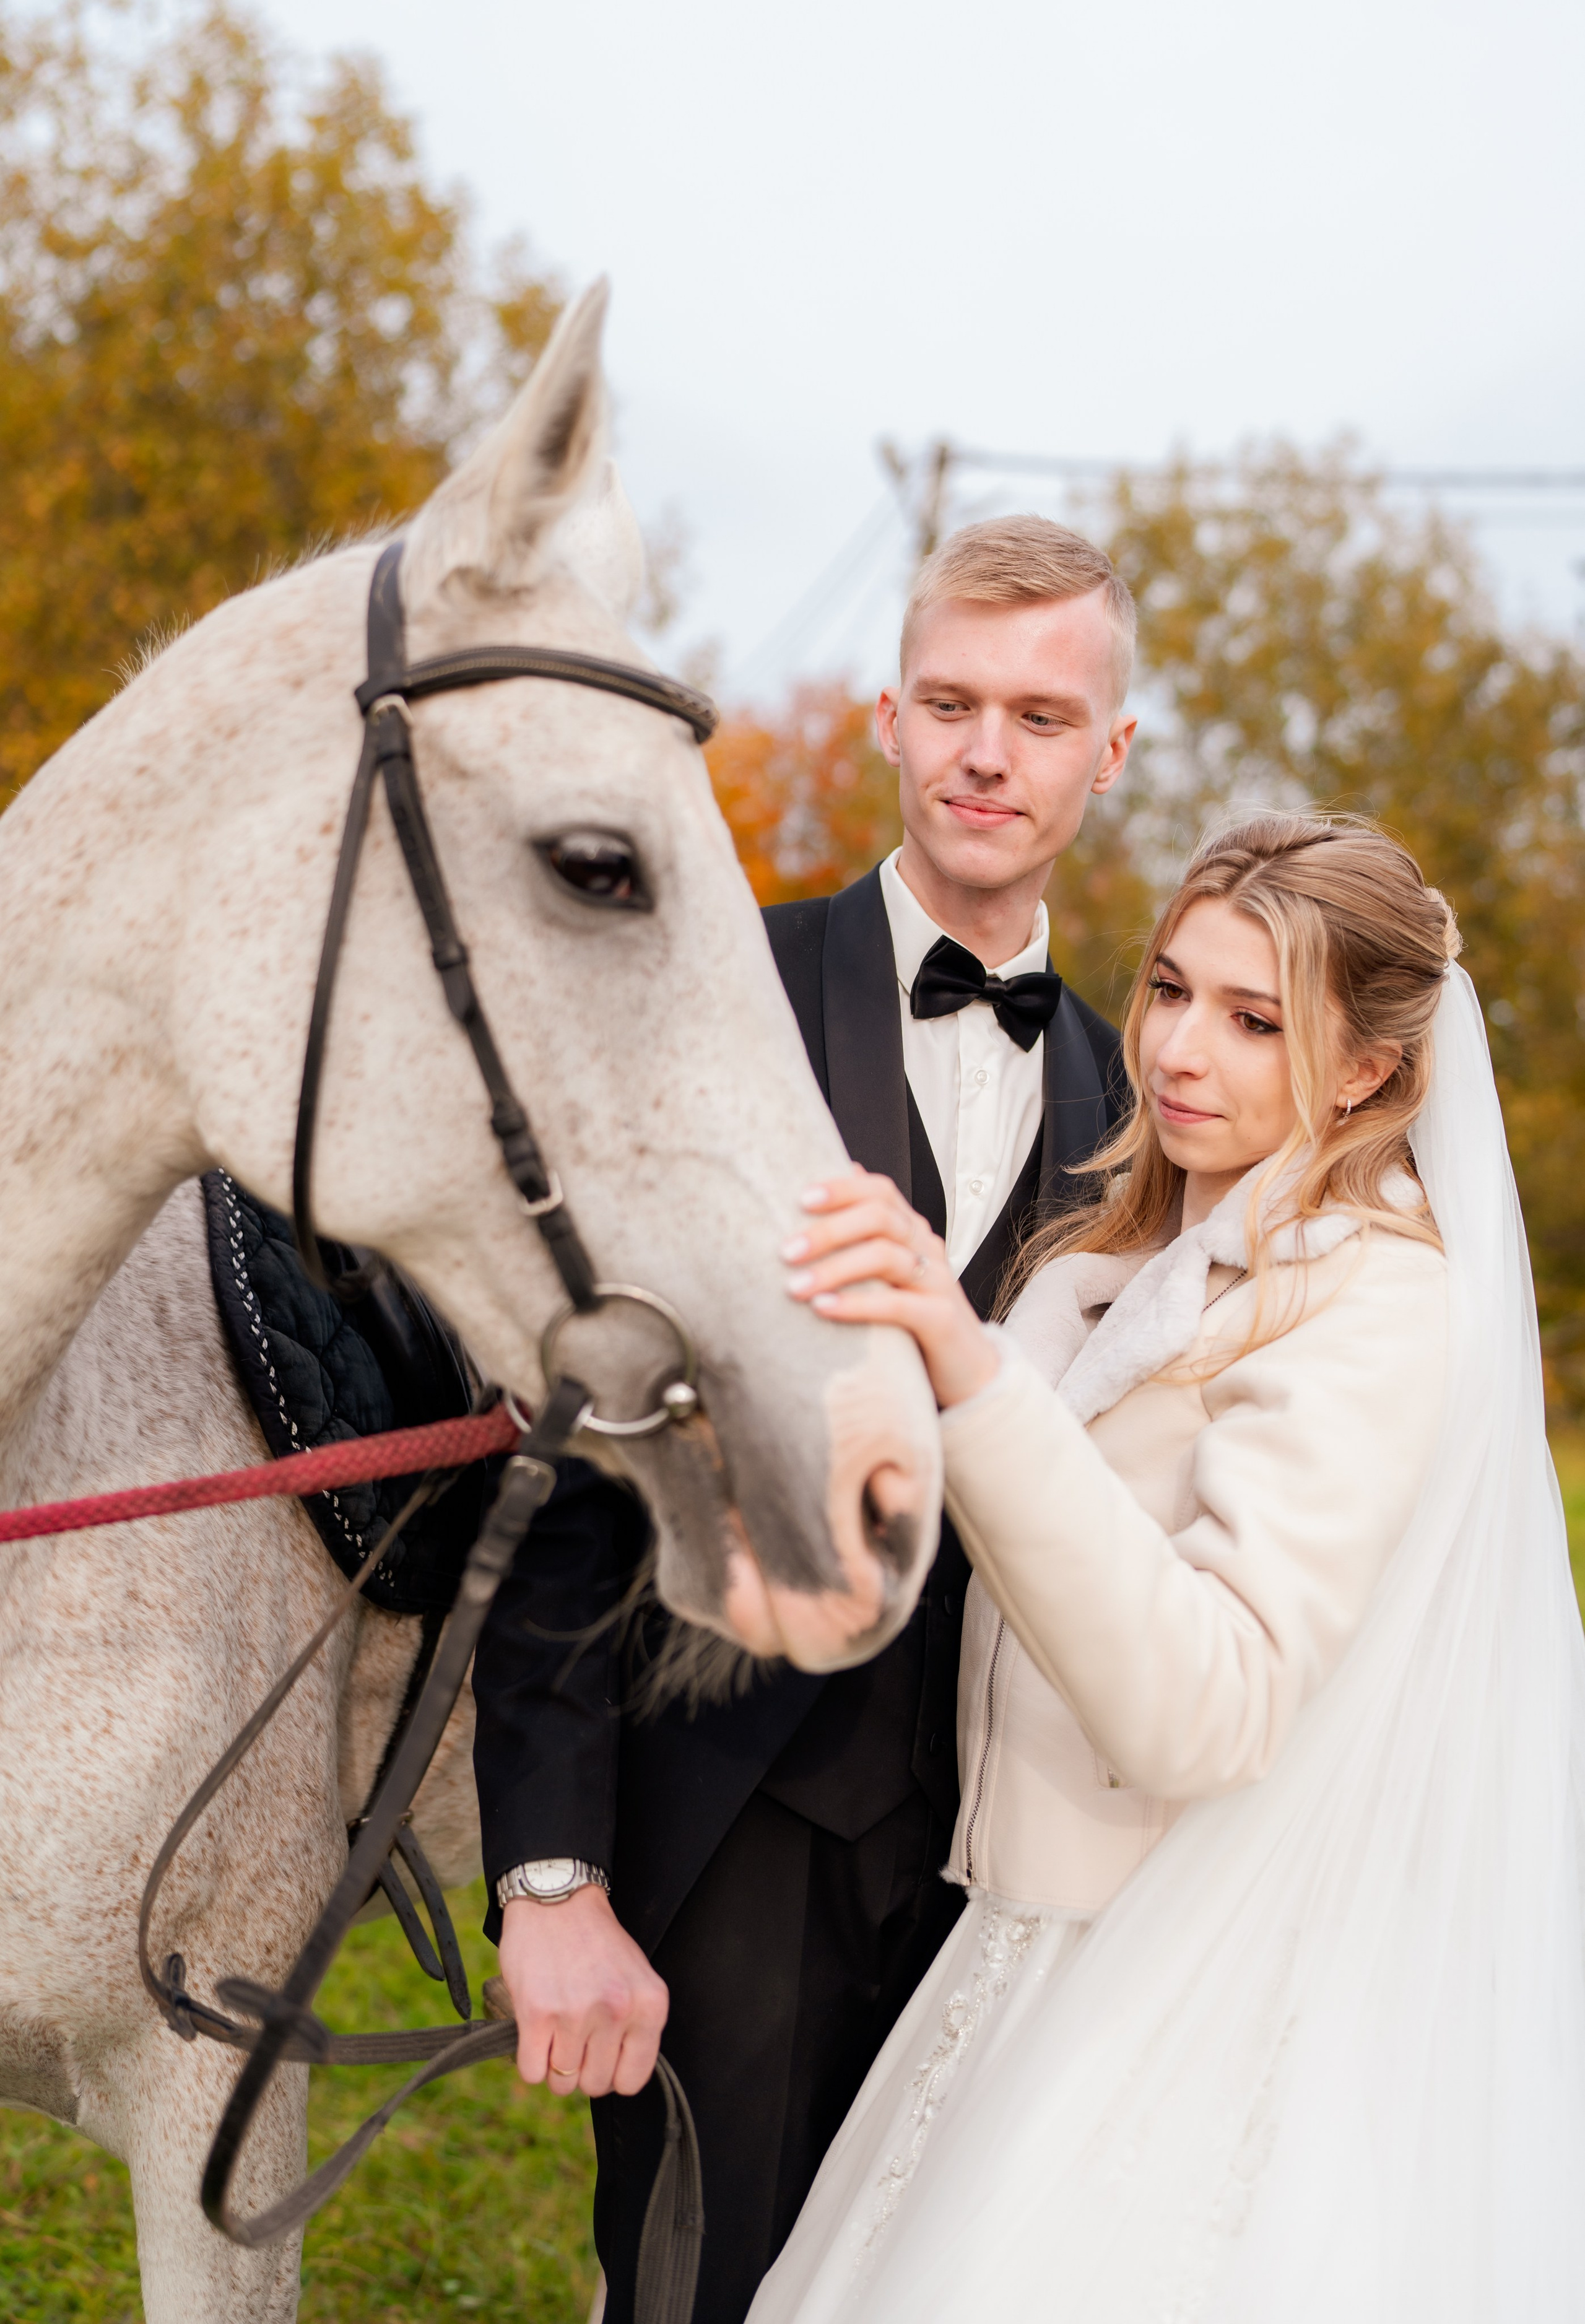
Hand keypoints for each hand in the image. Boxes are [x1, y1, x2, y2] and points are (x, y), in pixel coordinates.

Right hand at [498, 1885, 667, 2099]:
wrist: (557, 1900)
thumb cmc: (595, 1941)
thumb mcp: (635, 1978)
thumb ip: (635, 2025)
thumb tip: (619, 2076)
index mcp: (649, 2005)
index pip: (633, 2080)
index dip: (612, 2074)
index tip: (600, 2057)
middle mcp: (617, 2012)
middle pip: (595, 2085)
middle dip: (581, 2070)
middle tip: (574, 2038)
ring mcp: (576, 2014)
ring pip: (562, 2082)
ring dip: (554, 2064)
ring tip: (554, 2029)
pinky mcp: (537, 2013)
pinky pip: (532, 2072)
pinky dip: (530, 2059)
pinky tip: (535, 2031)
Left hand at [782, 1167, 999, 1408]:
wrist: (970, 1370)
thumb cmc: (916, 1320)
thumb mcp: (888, 1275)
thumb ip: (865, 1238)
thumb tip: (838, 1184)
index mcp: (912, 1232)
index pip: (880, 1191)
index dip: (842, 1189)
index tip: (800, 1199)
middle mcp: (927, 1248)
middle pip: (879, 1218)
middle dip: (829, 1230)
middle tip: (785, 1251)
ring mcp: (938, 1282)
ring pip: (885, 1257)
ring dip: (834, 1268)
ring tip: (794, 1286)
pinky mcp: (941, 1319)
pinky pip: (897, 1305)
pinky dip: (856, 1305)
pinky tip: (823, 1308)